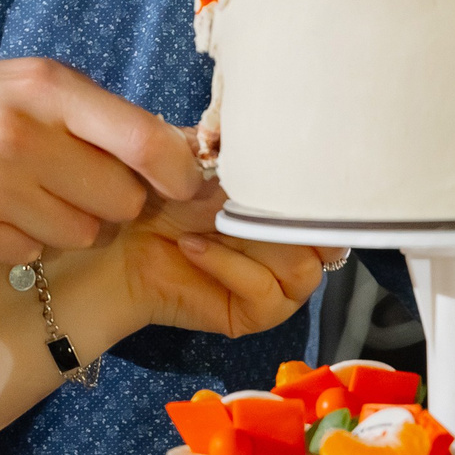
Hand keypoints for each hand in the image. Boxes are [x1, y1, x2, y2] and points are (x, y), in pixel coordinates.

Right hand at [0, 58, 204, 266]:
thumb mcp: (15, 83)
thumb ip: (86, 113)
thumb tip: (170, 152)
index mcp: (44, 86)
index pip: (146, 139)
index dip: (177, 174)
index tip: (180, 187)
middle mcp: (22, 133)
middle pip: (121, 200)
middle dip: (107, 201)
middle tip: (69, 185)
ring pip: (80, 235)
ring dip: (60, 225)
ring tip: (16, 195)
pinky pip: (30, 255)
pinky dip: (15, 243)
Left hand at [51, 182, 332, 340]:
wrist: (118, 245)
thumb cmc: (162, 197)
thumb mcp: (202, 162)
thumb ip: (245, 154)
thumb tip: (279, 140)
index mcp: (293, 209)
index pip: (336, 204)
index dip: (321, 191)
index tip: (292, 171)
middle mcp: (298, 247)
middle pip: (327, 238)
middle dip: (286, 215)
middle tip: (241, 195)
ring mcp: (282, 284)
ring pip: (303, 268)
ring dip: (255, 240)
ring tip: (209, 223)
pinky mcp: (258, 314)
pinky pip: (266, 292)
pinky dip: (230, 266)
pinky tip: (193, 246)